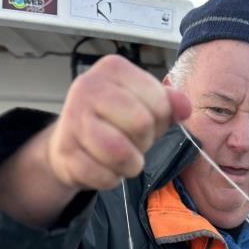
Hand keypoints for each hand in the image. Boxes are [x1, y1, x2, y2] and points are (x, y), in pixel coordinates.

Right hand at [47, 55, 190, 190]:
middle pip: (141, 124)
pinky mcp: (65, 151)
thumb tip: (184, 107)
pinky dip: (111, 179)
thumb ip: (168, 103)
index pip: (159, 102)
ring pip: (119, 151)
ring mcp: (72, 118)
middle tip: (133, 141)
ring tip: (123, 157)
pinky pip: (103, 176)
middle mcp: (88, 86)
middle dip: (144, 142)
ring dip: (130, 164)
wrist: (72, 142)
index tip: (145, 120)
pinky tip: (104, 167)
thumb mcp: (145, 104)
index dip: (160, 120)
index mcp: (113, 69)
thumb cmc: (114, 120)